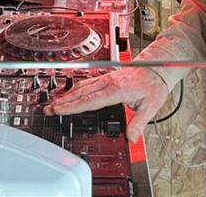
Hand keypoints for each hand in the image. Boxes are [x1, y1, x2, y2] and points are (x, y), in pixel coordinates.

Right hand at [44, 67, 169, 141]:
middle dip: (63, 101)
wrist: (157, 66)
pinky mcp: (107, 77)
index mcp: (117, 89)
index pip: (91, 100)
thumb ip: (139, 123)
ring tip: (54, 103)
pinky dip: (75, 89)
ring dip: (67, 95)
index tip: (60, 110)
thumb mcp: (151, 106)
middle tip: (48, 109)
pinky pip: (87, 83)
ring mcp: (106, 78)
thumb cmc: (154, 84)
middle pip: (81, 92)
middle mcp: (109, 82)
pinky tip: (69, 94)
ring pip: (82, 86)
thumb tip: (131, 138)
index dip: (73, 106)